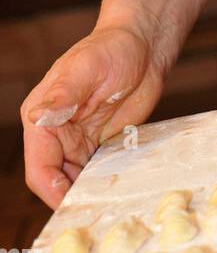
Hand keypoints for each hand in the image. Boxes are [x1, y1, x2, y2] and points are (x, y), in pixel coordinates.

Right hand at [20, 26, 165, 208]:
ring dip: (87, 191)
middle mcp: (55, 132)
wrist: (144, 45)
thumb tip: (37, 116)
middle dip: (70, 197)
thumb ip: (63, 95)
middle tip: (96, 207)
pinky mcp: (99, 143)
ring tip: (109, 199)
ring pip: (73, 180)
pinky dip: (103, 181)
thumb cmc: (113, 47)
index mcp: (42, 117)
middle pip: (54, 180)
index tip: (72, 201)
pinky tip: (119, 185)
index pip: (38, 167)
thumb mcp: (88, 67)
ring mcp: (77, 140)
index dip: (52, 189)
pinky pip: (95, 172)